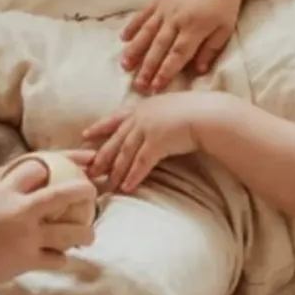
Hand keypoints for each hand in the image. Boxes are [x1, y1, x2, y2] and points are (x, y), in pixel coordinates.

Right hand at [0, 157, 93, 294]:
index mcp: (4, 192)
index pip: (35, 168)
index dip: (51, 168)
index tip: (59, 171)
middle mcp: (19, 211)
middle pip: (61, 195)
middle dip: (83, 190)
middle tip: (92, 193)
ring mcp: (27, 237)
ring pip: (68, 233)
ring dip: (84, 234)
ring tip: (90, 235)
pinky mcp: (29, 260)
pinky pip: (56, 259)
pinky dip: (61, 258)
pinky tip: (62, 257)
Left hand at [84, 93, 217, 194]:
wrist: (209, 115)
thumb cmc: (195, 112)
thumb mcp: (169, 109)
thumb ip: (156, 116)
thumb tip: (153, 125)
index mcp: (142, 107)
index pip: (114, 118)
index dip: (99, 127)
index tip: (85, 134)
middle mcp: (141, 117)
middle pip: (115, 140)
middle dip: (101, 157)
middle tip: (90, 172)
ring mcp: (148, 128)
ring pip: (125, 154)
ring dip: (116, 172)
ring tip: (108, 187)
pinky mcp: (158, 142)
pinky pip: (141, 163)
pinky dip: (133, 176)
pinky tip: (127, 187)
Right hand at [120, 0, 242, 91]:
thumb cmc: (224, 4)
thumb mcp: (225, 29)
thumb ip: (210, 50)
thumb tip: (198, 71)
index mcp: (194, 27)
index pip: (177, 55)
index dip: (165, 72)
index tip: (156, 87)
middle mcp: (176, 18)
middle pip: (159, 47)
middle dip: (147, 68)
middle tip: (138, 85)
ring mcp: (166, 7)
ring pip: (147, 31)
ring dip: (135, 50)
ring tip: (124, 66)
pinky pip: (144, 13)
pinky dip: (132, 26)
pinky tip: (123, 39)